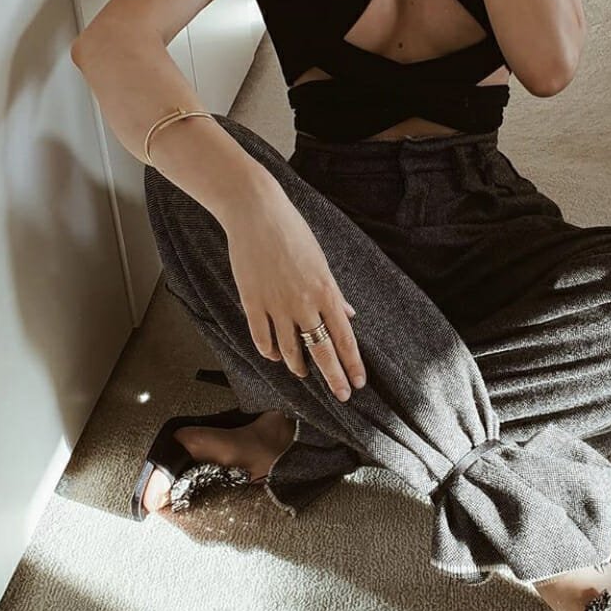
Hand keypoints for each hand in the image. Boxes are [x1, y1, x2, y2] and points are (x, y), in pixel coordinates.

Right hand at [220, 175, 366, 400]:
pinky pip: (262, 338)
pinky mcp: (252, 302)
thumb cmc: (292, 231)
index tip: (359, 383)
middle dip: (334, 377)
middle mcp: (304, 303)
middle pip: (322, 351)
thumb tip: (348, 315)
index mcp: (326, 291)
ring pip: (290, 350)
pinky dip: (270, 352)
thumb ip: (334, 293)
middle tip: (342, 396)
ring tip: (303, 374)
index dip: (353, 364)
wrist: (256, 213)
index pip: (345, 337)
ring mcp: (276, 305)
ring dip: (299, 367)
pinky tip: (275, 357)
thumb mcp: (321, 261)